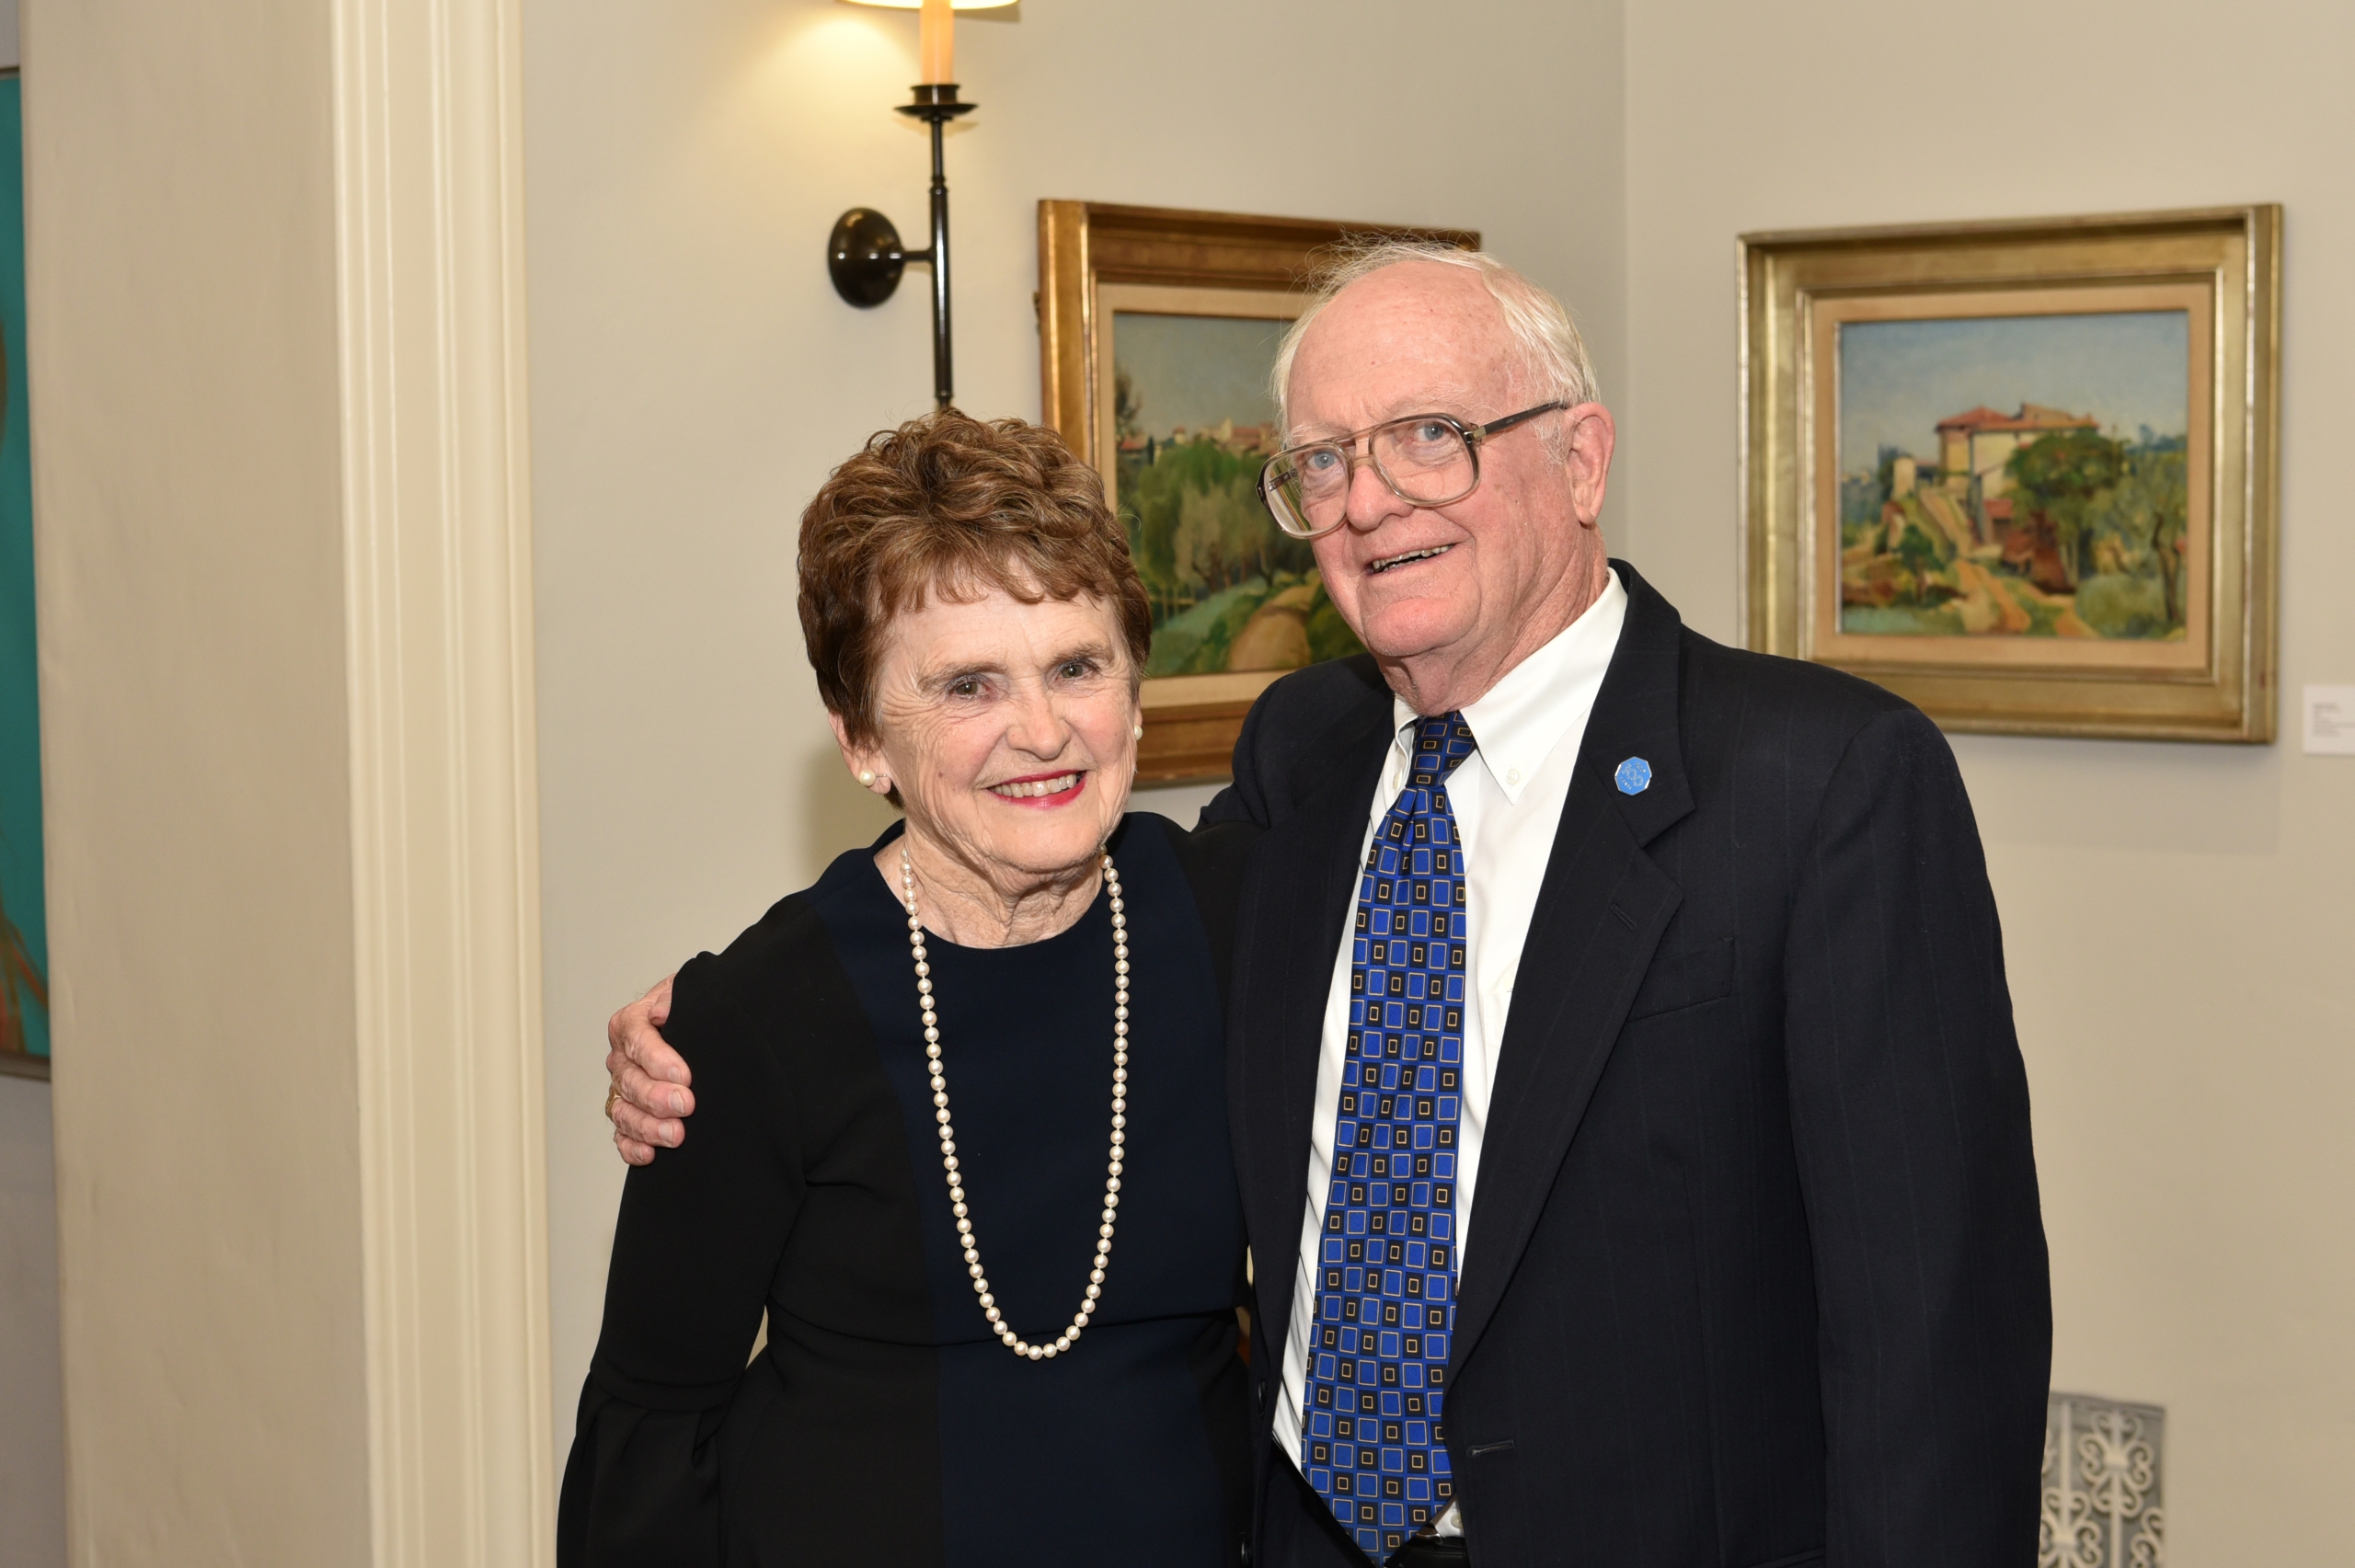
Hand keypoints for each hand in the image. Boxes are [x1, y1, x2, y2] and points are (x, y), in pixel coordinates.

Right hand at [605, 973, 692, 1165]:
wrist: (700, 1028)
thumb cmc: (693, 1010)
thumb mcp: (689, 992)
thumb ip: (675, 996)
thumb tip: (661, 1011)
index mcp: (631, 1024)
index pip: (636, 1041)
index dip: (657, 1060)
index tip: (684, 1075)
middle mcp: (622, 1058)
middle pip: (629, 1080)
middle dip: (656, 1096)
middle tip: (686, 1104)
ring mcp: (623, 1090)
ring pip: (623, 1112)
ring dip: (647, 1126)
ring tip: (675, 1135)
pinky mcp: (629, 1115)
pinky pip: (623, 1135)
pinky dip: (633, 1147)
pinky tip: (651, 1154)